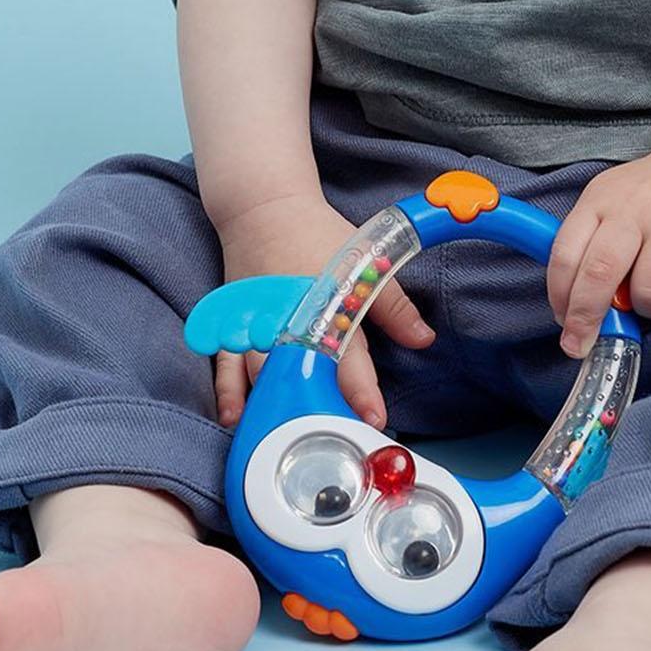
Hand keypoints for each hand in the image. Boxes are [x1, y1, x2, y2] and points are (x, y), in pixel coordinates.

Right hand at [209, 191, 436, 428]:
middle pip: (303, 375)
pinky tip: (237, 417)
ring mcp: (257, 324)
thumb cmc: (318, 235)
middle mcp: (289, 321)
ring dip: (276, 408)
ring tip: (289, 440)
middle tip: (334, 442)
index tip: (374, 420)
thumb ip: (393, 307)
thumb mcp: (365, 263)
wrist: (263, 209)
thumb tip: (424, 339)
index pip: (348, 357)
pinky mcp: (234, 324)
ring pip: (263, 375)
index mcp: (326, 306)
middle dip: (318, 411)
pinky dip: (229, 391)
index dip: (361, 391)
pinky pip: (226, 364)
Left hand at [542, 136, 650, 355]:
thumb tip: (573, 312)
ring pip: (648, 294)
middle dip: (585, 320)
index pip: (565, 254)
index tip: (563, 323)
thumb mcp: (611, 201)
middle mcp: (636, 209)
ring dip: (645, 313)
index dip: (559, 297)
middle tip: (580, 345)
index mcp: (601, 200)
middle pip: (599, 275)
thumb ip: (589, 246)